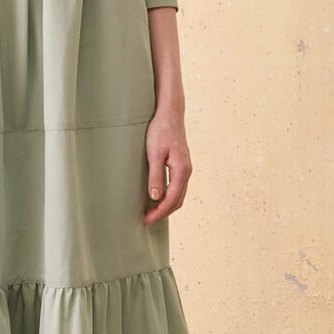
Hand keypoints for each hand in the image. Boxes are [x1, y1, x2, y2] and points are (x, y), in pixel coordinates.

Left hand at [143, 99, 191, 223]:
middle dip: (163, 212)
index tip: (146, 220)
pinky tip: (157, 197)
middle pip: (178, 200)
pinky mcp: (182, 165)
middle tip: (146, 219)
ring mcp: (186, 168)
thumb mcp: (154, 153)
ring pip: (179, 195)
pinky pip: (178, 187)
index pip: (171, 199)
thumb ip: (155, 176)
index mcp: (182, 170)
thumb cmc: (160, 130)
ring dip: (166, 206)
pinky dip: (169, 197)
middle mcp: (187, 171)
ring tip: (150, 212)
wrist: (170, 113)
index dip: (159, 212)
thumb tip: (154, 197)